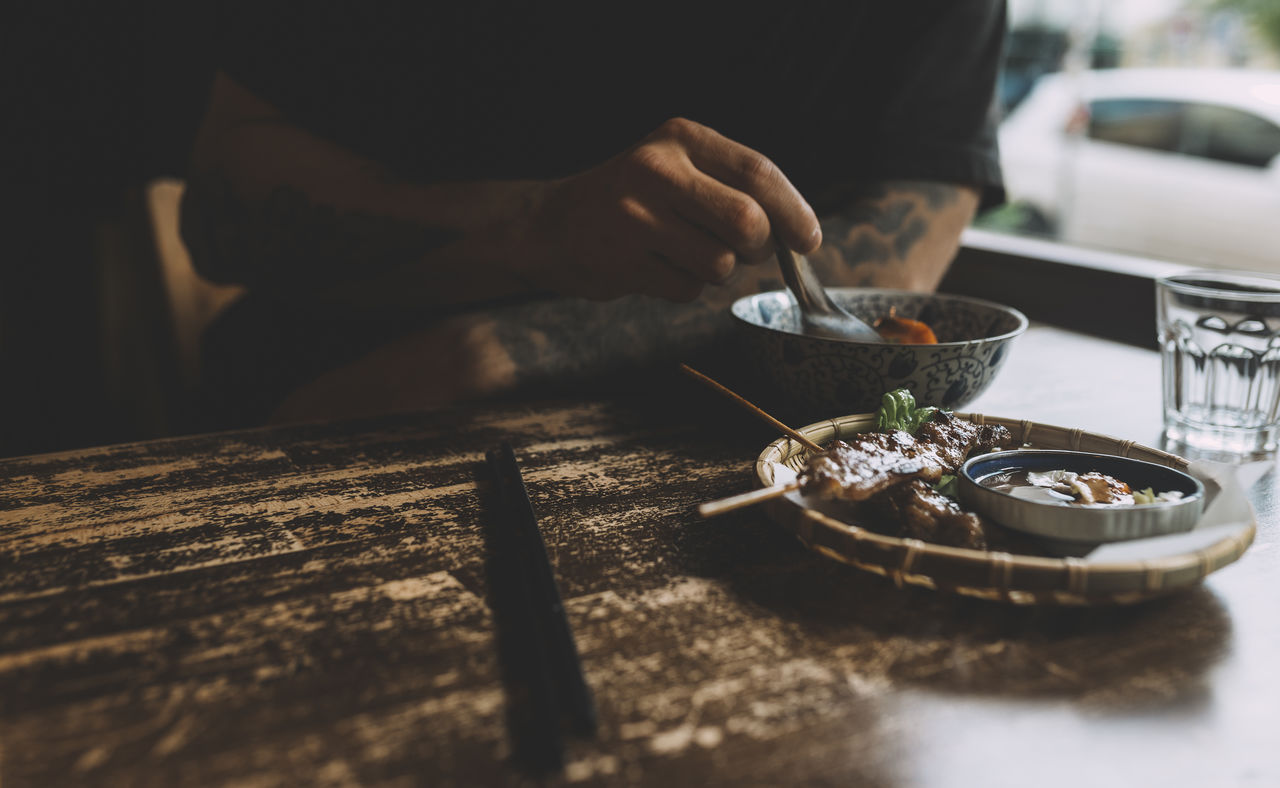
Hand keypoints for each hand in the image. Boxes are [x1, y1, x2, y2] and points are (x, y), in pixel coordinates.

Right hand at [514, 117, 821, 301]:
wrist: (552, 225)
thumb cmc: (635, 200)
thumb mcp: (680, 168)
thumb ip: (734, 187)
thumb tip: (801, 233)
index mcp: (681, 138)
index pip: (757, 173)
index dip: (794, 211)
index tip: (810, 240)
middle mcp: (657, 170)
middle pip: (747, 222)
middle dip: (760, 248)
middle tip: (748, 251)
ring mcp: (636, 216)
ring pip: (720, 262)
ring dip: (717, 270)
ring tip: (685, 253)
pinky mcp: (622, 261)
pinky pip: (687, 289)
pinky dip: (684, 287)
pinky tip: (656, 267)